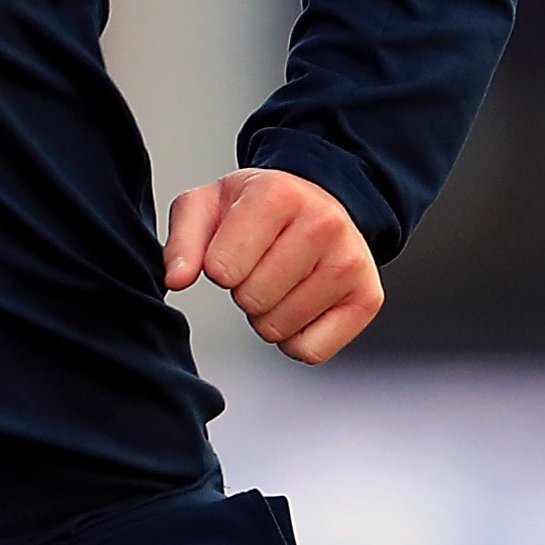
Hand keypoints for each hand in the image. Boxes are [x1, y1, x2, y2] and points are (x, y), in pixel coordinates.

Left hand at [163, 168, 383, 363]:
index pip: (222, 269)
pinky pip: (310, 351)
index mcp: (277, 194)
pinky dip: (295, 340)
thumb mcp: (206, 207)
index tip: (231, 249)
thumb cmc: (253, 209)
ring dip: (267, 315)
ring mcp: (350, 262)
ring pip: (279, 329)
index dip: (217, 268)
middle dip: (243, 292)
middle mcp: (322, 223)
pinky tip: (300, 305)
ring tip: (280, 281)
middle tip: (259, 266)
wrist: (315, 202)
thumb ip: (182, 241)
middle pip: (251, 300)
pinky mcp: (368, 298)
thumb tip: (176, 279)